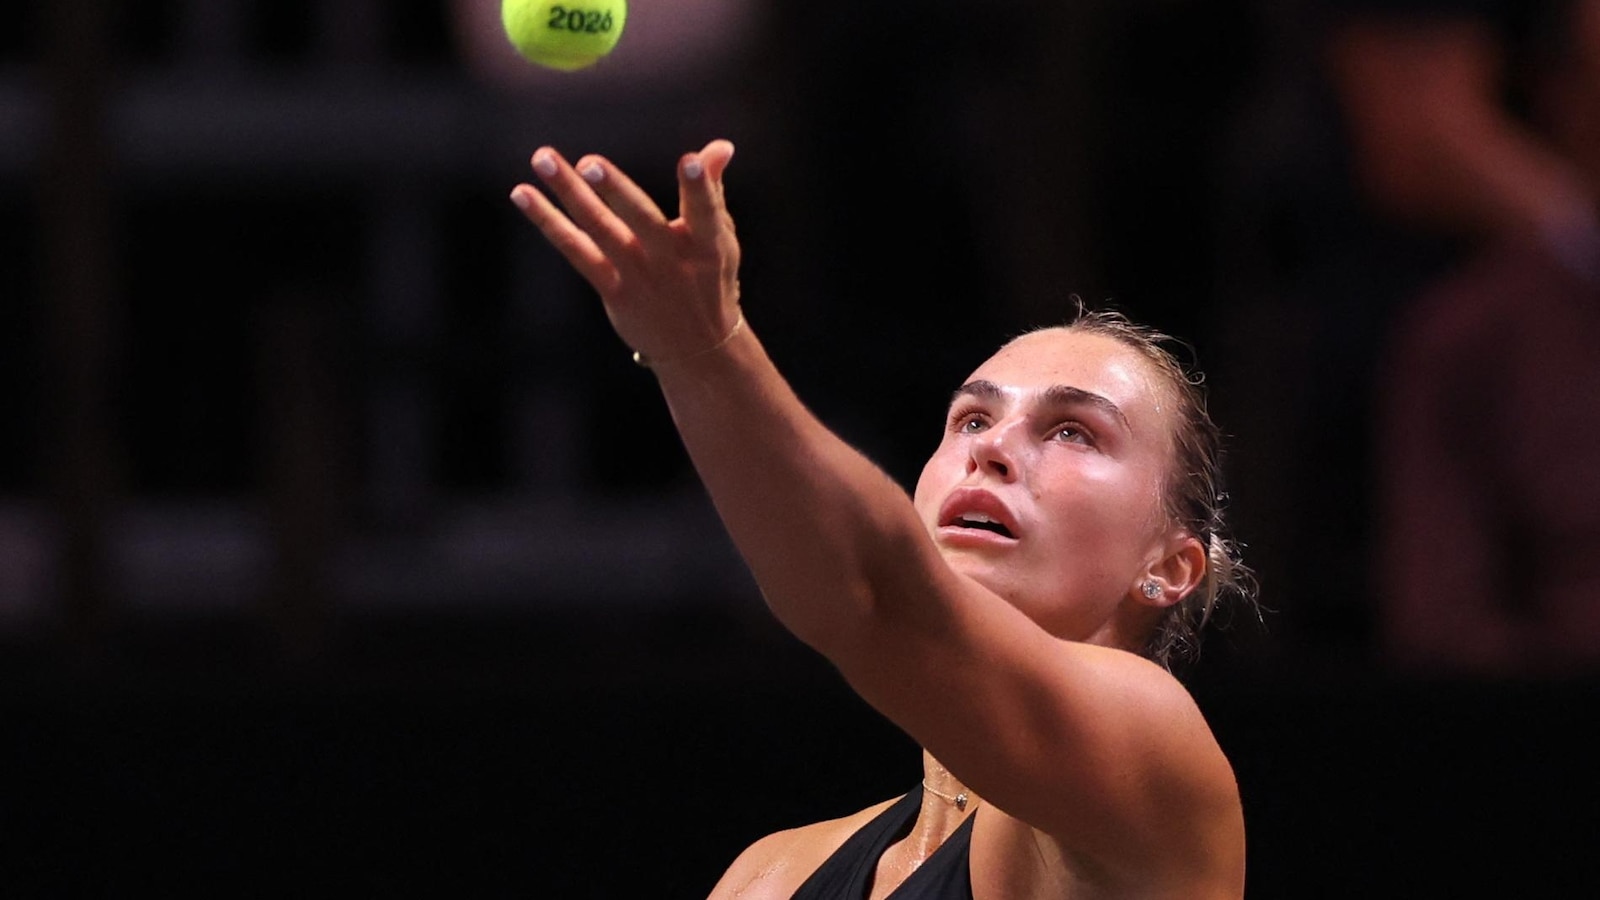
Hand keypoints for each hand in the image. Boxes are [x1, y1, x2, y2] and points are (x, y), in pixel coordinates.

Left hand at [509, 139, 742, 364]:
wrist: (697, 349)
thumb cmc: (708, 279)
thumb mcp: (720, 239)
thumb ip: (711, 191)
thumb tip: (720, 146)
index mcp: (707, 245)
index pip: (705, 212)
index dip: (699, 187)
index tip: (689, 160)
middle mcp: (670, 260)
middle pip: (641, 219)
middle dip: (615, 190)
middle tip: (590, 163)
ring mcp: (638, 276)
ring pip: (600, 229)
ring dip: (570, 193)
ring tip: (544, 158)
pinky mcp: (612, 289)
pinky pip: (575, 251)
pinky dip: (548, 221)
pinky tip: (522, 193)